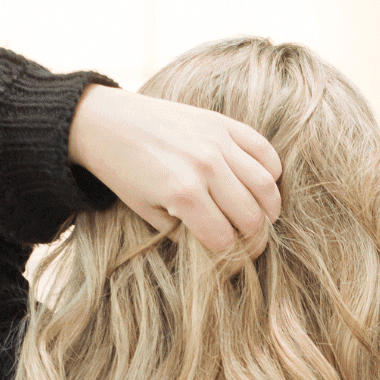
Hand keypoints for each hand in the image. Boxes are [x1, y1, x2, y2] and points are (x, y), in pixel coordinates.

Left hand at [68, 84, 282, 252]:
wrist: (108, 122)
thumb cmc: (125, 173)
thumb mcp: (147, 213)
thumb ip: (184, 233)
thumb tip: (218, 246)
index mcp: (183, 193)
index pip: (225, 239)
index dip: (228, 255)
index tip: (226, 256)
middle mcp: (206, 166)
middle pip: (251, 217)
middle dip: (253, 237)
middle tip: (248, 241)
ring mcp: (218, 142)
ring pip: (265, 187)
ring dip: (269, 209)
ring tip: (262, 217)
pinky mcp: (224, 123)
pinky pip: (265, 152)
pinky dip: (271, 173)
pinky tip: (260, 185)